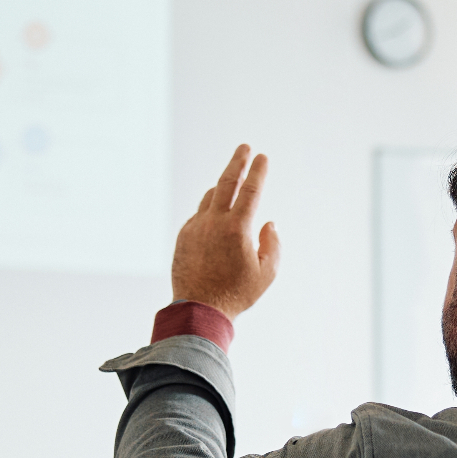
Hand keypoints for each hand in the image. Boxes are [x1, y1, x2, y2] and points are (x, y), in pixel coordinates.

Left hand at [170, 145, 280, 319]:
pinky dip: (209, 210)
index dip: (258, 170)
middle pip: (226, 182)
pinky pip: (198, 215)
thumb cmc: (236, 294)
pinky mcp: (183, 237)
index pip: (251, 190)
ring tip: (232, 182)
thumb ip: (273, 244)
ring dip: (222, 187)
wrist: (199, 309)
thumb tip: (269, 223)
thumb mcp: (266, 273)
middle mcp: (214, 222)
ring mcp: (196, 228)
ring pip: (210, 198)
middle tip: (244, 148)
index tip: (262, 157)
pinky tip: (215, 214)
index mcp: (237, 228)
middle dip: (237, 162)